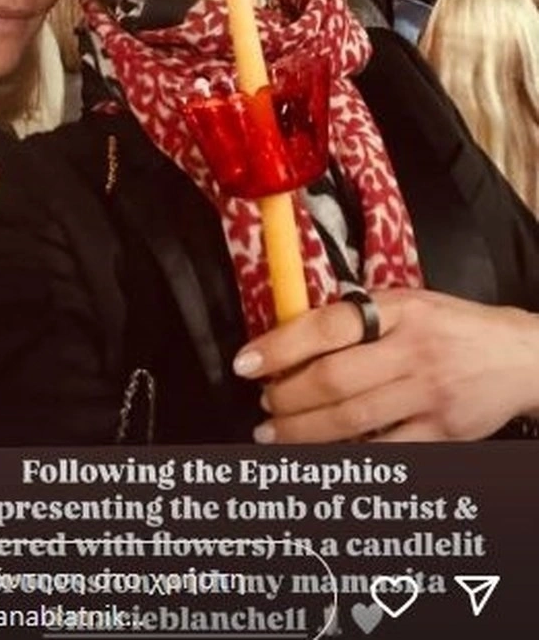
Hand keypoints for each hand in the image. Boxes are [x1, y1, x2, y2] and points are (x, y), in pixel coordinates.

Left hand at [233, 289, 538, 441]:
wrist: (519, 356)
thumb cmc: (452, 326)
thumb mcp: (410, 303)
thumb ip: (360, 316)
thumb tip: (292, 331)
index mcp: (400, 309)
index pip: (329, 325)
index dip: (281, 345)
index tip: (246, 363)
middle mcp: (413, 349)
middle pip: (334, 379)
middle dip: (286, 397)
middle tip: (264, 404)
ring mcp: (428, 394)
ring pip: (352, 421)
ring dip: (302, 431)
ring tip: (274, 434)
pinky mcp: (443, 433)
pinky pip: (384, 452)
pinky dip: (347, 455)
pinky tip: (321, 454)